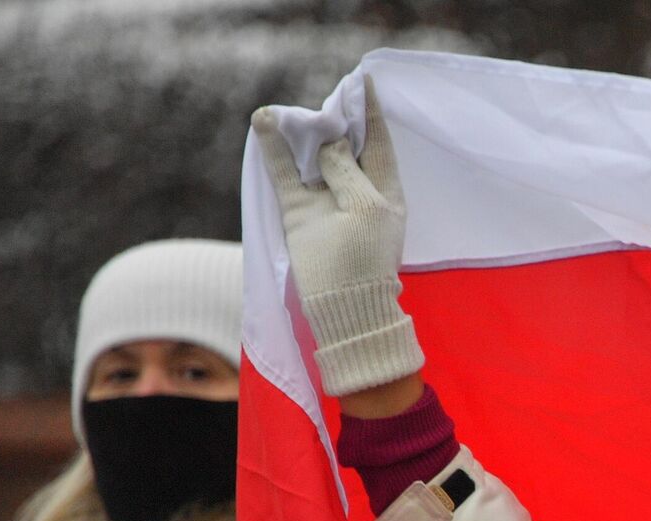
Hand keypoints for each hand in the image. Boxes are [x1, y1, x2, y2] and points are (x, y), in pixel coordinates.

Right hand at [252, 75, 424, 398]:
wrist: (346, 309)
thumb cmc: (366, 259)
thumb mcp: (365, 209)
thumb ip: (348, 170)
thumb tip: (332, 142)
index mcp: (385, 189)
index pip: (379, 141)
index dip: (370, 112)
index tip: (363, 80)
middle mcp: (357, 191)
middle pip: (345, 144)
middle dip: (336, 119)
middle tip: (327, 96)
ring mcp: (326, 201)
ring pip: (312, 156)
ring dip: (301, 131)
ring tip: (291, 108)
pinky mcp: (299, 213)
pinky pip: (285, 174)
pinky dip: (274, 150)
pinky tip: (264, 122)